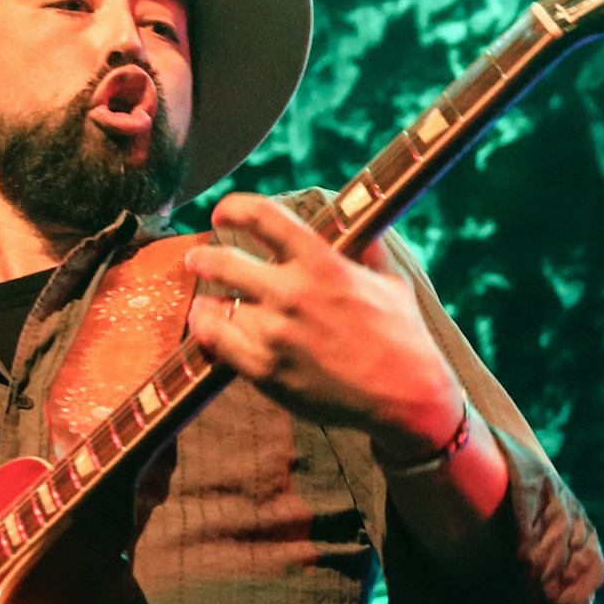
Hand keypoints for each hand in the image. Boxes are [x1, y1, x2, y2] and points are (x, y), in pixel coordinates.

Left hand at [184, 193, 464, 460]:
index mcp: (323, 263)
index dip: (233, 208)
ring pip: (214, 307)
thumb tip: (354, 221)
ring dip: (207, 302)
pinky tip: (209, 328)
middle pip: (222, 261)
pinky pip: (217, 343)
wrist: (405, 394)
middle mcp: (293, 293)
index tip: (223, 214)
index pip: (262, 216)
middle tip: (197, 259)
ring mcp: (276, 334)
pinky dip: (208, 332)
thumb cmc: (403, 335)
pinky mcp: (265, 370)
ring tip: (206, 303)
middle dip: (202, 257)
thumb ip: (363, 248)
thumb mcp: (390, 279)